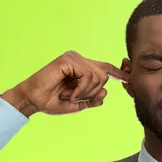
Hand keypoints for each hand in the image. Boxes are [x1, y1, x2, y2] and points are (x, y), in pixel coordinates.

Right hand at [1, 51, 128, 116]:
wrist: (33, 101)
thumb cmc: (52, 101)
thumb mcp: (77, 103)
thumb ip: (92, 99)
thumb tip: (106, 94)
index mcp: (82, 68)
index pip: (105, 67)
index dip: (118, 73)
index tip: (128, 78)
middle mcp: (79, 60)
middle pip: (104, 75)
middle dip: (94, 92)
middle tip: (78, 99)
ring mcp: (74, 58)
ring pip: (98, 77)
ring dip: (86, 93)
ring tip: (72, 97)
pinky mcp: (68, 59)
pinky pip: (87, 76)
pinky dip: (81, 90)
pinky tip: (70, 94)